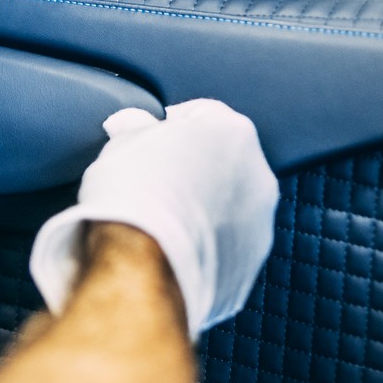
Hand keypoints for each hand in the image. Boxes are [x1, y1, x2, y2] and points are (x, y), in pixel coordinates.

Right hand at [29, 99, 278, 337]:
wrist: (141, 264)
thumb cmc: (132, 194)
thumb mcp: (123, 143)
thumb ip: (135, 125)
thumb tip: (131, 122)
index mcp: (232, 132)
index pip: (202, 115)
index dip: (171, 125)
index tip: (149, 140)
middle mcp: (258, 175)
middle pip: (222, 163)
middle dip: (193, 170)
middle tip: (154, 182)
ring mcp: (259, 225)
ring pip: (229, 209)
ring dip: (203, 210)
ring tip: (162, 222)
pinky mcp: (248, 266)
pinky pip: (225, 248)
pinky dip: (204, 247)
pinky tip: (172, 252)